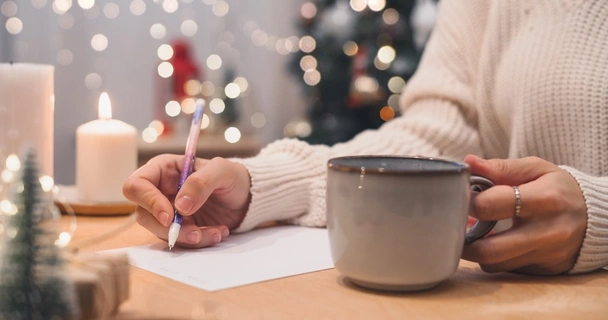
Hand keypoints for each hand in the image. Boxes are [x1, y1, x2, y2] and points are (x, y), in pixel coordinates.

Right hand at [123, 155, 250, 248]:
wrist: (248, 196)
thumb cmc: (233, 176)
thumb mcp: (222, 171)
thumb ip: (200, 183)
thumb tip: (180, 206)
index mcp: (162, 170)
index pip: (136, 185)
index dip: (148, 202)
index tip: (171, 216)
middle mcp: (160, 191)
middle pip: (144, 215)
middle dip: (170, 228)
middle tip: (196, 233)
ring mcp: (169, 212)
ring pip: (162, 232)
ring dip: (188, 238)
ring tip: (216, 232)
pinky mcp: (181, 228)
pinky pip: (180, 240)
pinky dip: (200, 241)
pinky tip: (219, 233)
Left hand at [462, 155, 587, 274]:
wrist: (595, 216)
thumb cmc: (558, 188)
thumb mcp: (536, 169)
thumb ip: (501, 167)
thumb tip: (468, 162)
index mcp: (545, 199)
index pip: (493, 205)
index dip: (470, 201)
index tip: (464, 196)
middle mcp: (548, 232)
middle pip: (490, 249)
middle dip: (463, 239)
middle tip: (454, 224)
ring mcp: (547, 255)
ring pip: (494, 264)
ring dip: (476, 250)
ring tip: (473, 232)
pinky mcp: (544, 269)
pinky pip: (507, 270)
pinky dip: (493, 257)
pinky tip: (492, 241)